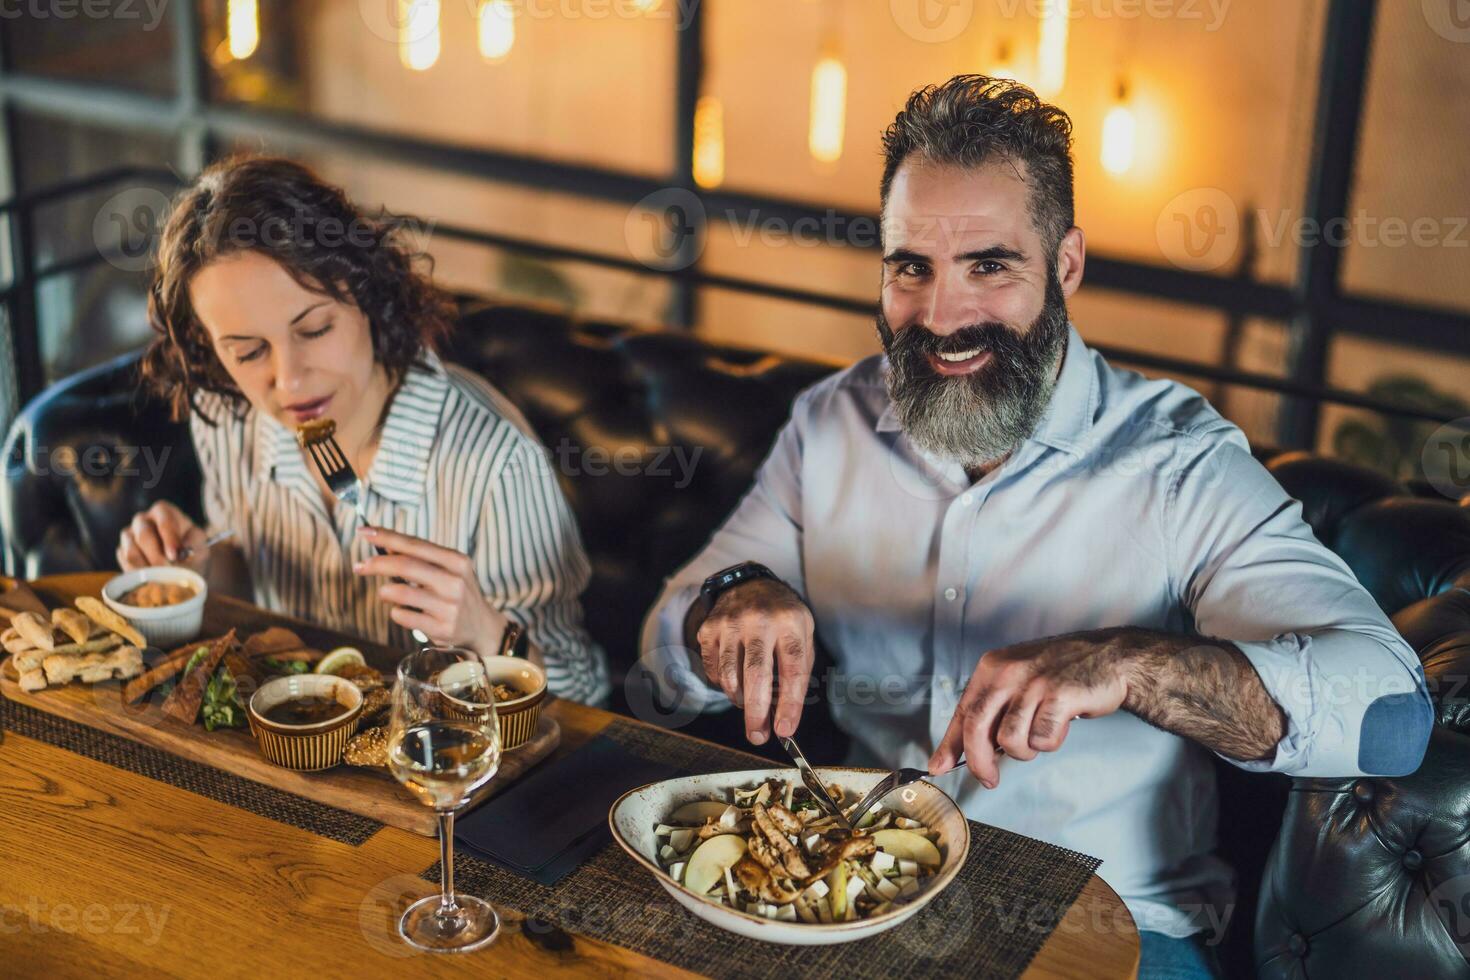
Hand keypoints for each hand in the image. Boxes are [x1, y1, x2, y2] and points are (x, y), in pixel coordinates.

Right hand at [116, 501, 208, 573]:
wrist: (183, 564)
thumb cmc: (192, 549)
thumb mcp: (200, 544)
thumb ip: (194, 544)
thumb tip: (181, 552)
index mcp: (164, 511)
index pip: (164, 521)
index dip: (169, 539)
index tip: (175, 556)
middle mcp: (142, 519)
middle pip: (144, 536)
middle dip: (157, 557)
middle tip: (168, 573)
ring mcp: (129, 535)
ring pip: (131, 552)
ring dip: (147, 568)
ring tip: (162, 579)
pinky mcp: (122, 551)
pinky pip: (125, 564)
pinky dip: (138, 575)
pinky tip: (151, 579)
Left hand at [352, 526, 508, 650]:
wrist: (482, 627)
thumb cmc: (458, 592)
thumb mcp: (449, 569)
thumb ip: (421, 557)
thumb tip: (387, 546)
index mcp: (457, 561)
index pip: (415, 544)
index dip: (386, 537)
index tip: (364, 532)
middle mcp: (455, 582)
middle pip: (405, 566)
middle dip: (376, 564)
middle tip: (360, 566)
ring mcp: (449, 606)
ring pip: (401, 593)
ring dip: (385, 592)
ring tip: (386, 593)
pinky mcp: (441, 628)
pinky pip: (403, 616)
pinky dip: (395, 612)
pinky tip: (403, 611)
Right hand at [695, 577, 814, 744]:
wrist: (750, 584)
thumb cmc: (782, 619)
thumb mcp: (803, 635)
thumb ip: (798, 673)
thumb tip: (784, 720)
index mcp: (790, 622)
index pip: (792, 670)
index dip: (789, 704)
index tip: (785, 730)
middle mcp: (759, 620)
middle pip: (756, 674)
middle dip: (756, 712)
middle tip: (757, 736)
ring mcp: (730, 622)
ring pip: (730, 675)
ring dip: (739, 700)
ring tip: (747, 704)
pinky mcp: (709, 628)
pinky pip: (713, 670)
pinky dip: (724, 684)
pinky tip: (734, 680)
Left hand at [928, 631, 1132, 788]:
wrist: (1109, 657)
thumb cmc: (1060, 675)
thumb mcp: (1017, 680)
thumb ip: (992, 710)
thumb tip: (960, 751)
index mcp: (991, 668)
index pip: (962, 711)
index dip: (949, 744)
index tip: (938, 767)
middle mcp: (1007, 672)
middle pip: (977, 728)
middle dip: (979, 762)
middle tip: (989, 779)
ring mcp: (1033, 683)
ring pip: (1010, 739)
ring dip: (1025, 751)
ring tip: (1039, 736)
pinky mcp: (1059, 695)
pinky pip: (1042, 739)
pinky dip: (1050, 743)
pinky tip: (1060, 727)